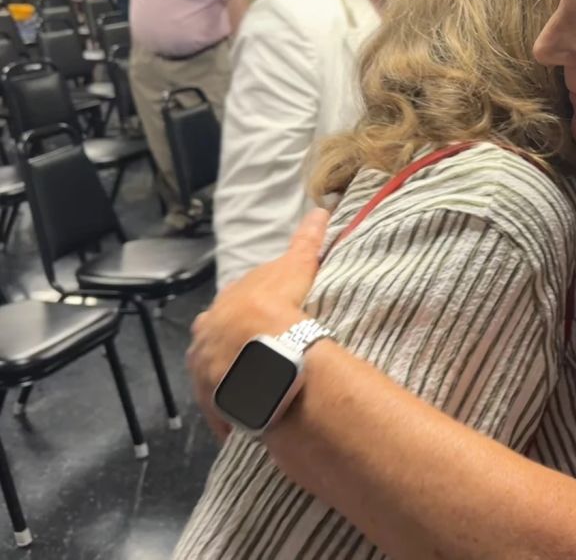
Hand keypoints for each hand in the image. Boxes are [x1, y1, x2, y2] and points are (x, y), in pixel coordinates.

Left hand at [187, 208, 329, 440]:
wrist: (265, 356)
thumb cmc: (277, 308)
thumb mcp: (294, 269)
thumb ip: (306, 241)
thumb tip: (320, 209)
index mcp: (217, 311)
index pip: (231, 311)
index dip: (251, 314)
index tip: (267, 321)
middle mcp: (204, 341)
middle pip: (218, 342)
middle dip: (234, 347)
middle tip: (262, 354)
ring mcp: (206, 375)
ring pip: (218, 376)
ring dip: (234, 379)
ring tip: (259, 387)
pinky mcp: (216, 406)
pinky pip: (226, 411)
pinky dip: (237, 413)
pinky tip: (254, 417)